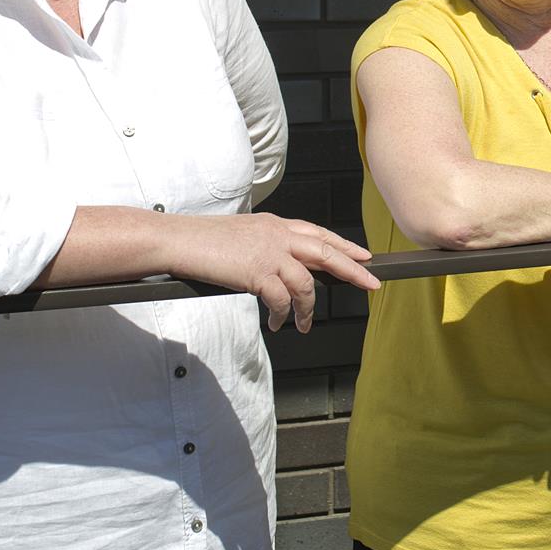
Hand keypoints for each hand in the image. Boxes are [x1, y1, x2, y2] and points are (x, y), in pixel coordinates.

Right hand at [185, 214, 375, 333]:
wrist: (179, 241)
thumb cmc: (203, 241)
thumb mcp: (244, 234)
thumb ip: (267, 245)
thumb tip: (283, 268)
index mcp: (275, 224)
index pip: (318, 233)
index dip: (344, 246)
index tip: (363, 255)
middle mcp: (277, 234)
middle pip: (326, 252)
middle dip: (353, 270)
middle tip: (372, 284)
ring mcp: (269, 252)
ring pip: (306, 283)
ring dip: (308, 309)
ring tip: (303, 325)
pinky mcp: (257, 272)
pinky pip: (281, 300)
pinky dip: (283, 315)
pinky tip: (278, 324)